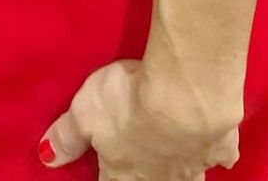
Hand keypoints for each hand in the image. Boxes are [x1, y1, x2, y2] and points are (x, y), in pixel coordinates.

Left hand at [41, 62, 239, 180]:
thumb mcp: (84, 113)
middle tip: (143, 171)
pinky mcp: (222, 146)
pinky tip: (218, 152)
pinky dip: (218, 155)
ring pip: (190, 180)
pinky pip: (222, 157)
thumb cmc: (126, 104)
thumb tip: (45, 159)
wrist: (184, 95)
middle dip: (147, 179)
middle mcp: (161, 177)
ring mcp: (195, 165)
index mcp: (126, 173)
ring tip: (175, 170)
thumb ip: (66, 137)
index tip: (107, 175)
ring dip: (181, 175)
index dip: (107, 180)